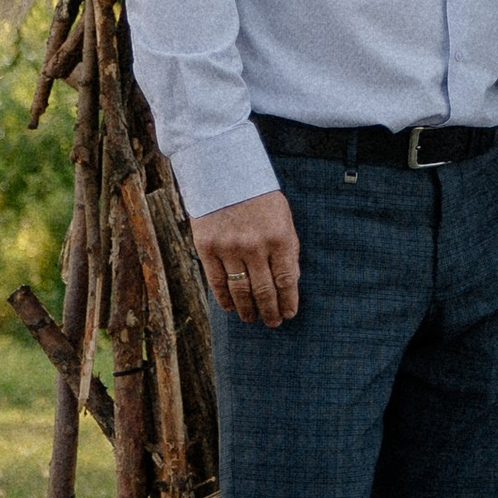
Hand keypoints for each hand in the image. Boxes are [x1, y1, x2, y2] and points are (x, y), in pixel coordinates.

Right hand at [193, 189, 302, 329]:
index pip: (286, 279)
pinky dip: (224, 298)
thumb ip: (288, 248)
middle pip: (264, 290)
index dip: (288, 301)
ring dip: (247, 309)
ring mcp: (229, 248)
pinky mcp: (207, 248)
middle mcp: (255, 246)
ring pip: (240, 290)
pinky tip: (231, 307)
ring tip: (252, 319)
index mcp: (279, 237)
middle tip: (273, 323)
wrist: (223, 174)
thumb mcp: (283, 218)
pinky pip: (217, 281)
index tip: (289, 314)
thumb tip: (291, 281)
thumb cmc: (259, 198)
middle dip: (270, 310)